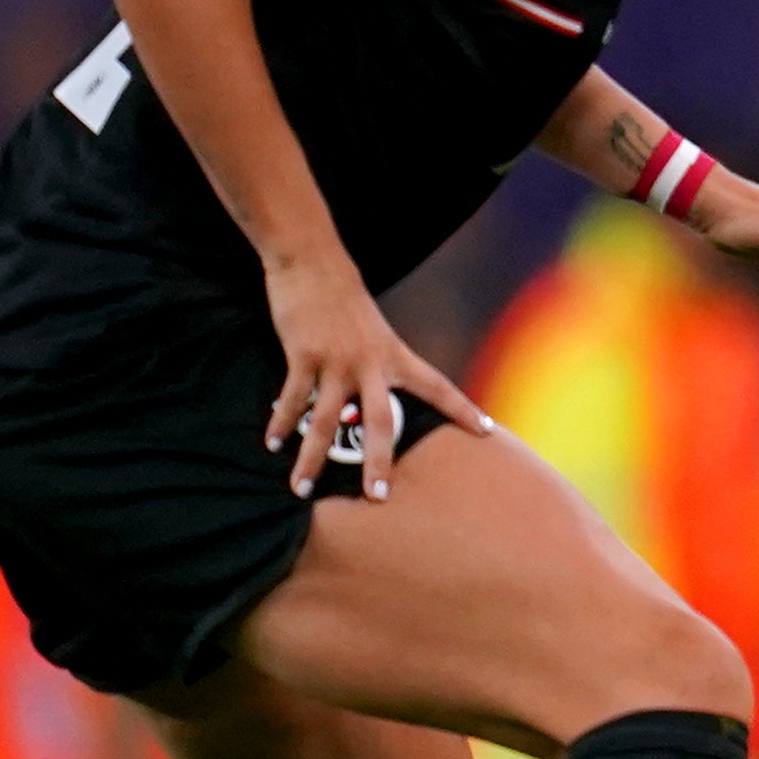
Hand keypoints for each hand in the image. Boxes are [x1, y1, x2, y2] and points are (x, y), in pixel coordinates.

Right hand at [260, 249, 488, 499]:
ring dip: (311, 458)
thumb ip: (377, 367)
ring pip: (324, 421)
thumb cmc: (346, 301)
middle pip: (379, 421)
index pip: (437, 386)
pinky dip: (280, 423)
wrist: (315, 263)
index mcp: (395, 355)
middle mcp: (371, 363)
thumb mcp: (375, 332)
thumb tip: (365, 407)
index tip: (486, 431)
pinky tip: (272, 443)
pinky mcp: (303, 355)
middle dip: (378, 461)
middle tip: (379, 496)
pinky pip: (291, 400)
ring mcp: (336, 361)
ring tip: (302, 489)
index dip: (462, 408)